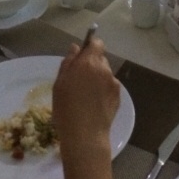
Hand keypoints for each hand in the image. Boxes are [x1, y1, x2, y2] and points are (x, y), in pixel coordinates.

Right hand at [52, 38, 119, 152]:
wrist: (85, 135)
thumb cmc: (65, 108)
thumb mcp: (59, 83)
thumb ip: (68, 62)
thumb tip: (76, 48)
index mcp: (88, 62)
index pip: (96, 43)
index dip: (90, 46)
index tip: (82, 56)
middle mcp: (104, 69)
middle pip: (100, 59)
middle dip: (91, 65)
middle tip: (79, 81)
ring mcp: (113, 83)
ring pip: (105, 74)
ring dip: (98, 78)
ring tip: (86, 96)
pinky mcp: (118, 96)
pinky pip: (109, 87)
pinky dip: (103, 91)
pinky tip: (94, 104)